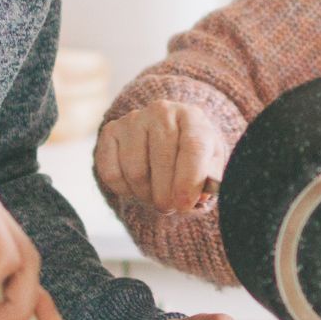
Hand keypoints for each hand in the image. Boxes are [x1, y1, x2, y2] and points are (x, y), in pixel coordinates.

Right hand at [96, 102, 228, 212]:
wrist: (166, 138)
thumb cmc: (191, 155)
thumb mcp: (210, 165)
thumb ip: (209, 182)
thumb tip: (197, 199)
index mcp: (192, 117)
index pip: (193, 147)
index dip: (189, 181)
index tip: (184, 205)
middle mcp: (162, 112)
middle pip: (161, 161)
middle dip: (165, 195)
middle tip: (170, 207)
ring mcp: (133, 120)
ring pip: (135, 172)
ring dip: (145, 195)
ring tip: (155, 195)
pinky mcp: (110, 132)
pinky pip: (112, 174)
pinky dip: (124, 190)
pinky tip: (136, 185)